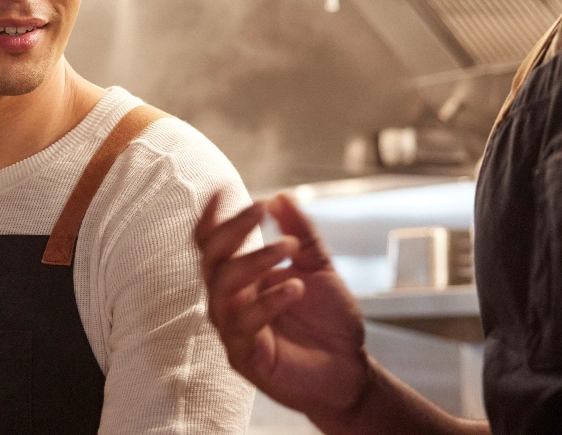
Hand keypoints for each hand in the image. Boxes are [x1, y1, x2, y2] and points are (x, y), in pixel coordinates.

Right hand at [195, 192, 373, 421]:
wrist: (351, 372)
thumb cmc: (330, 324)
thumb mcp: (320, 269)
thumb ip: (302, 234)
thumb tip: (281, 196)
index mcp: (244, 281)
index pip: (214, 246)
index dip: (213, 219)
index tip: (222, 190)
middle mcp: (231, 302)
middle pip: (210, 260)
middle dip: (232, 231)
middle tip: (259, 210)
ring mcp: (234, 329)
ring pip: (223, 288)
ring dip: (254, 260)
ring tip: (289, 247)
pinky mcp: (244, 356)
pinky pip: (244, 324)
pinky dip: (268, 301)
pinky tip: (295, 287)